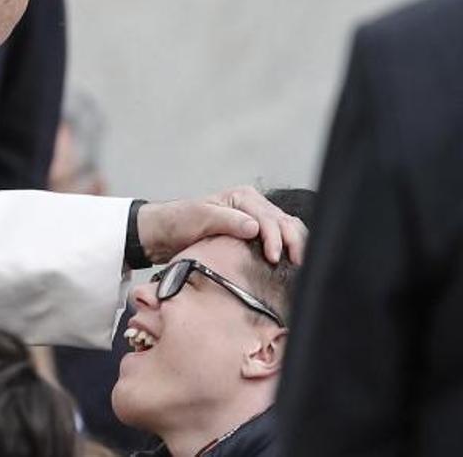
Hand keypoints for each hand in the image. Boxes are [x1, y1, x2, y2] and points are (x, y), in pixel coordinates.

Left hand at [137, 186, 306, 265]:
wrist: (163, 233)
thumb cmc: (178, 222)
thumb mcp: (199, 218)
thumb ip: (226, 221)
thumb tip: (254, 227)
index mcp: (242, 198)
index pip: (268, 217)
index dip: (275, 237)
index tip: (273, 257)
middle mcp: (252, 206)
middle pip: (284, 221)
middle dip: (293, 240)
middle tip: (296, 263)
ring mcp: (254, 220)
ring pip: (287, 228)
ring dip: (295, 244)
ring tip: (298, 265)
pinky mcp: (253, 235)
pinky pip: (279, 239)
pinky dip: (288, 248)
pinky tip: (290, 263)